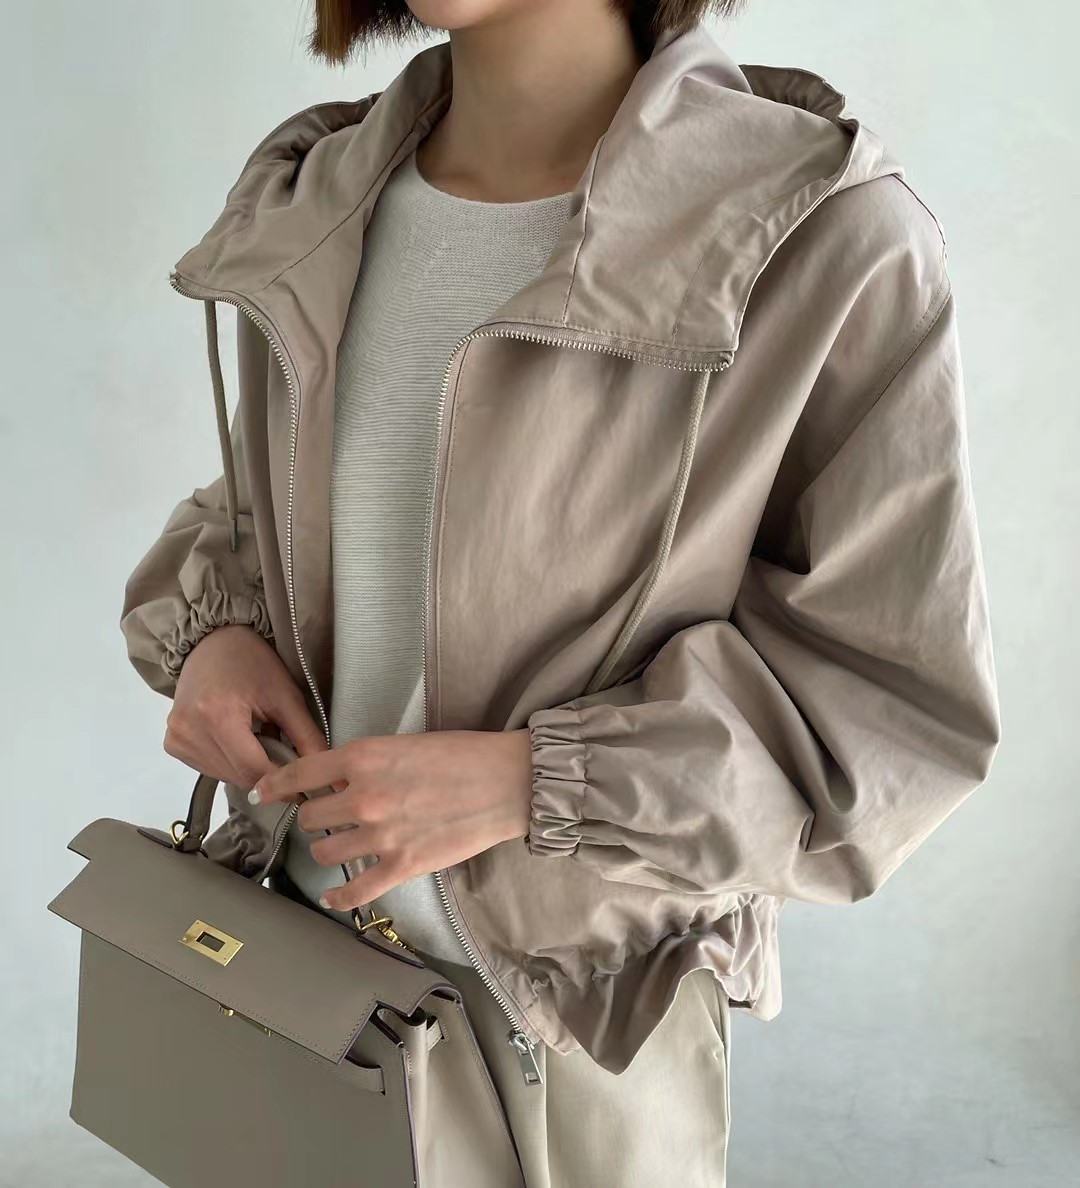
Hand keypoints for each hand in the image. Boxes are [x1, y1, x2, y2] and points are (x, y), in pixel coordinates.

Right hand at [166, 624, 328, 787]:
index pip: (253, 770)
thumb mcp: (286, 695)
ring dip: (247, 769)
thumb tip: (326, 773)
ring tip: (259, 740)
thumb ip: (306, 737)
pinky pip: (208, 768)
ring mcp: (177, 738)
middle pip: (238, 776)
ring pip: (224, 776)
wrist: (212, 641)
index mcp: (218, 716)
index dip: (282, 780)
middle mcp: (189, 731)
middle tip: (284, 755)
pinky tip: (238, 740)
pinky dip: (229, 763)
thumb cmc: (252, 662)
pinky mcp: (171, 743)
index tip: (302, 783)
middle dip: (266, 773)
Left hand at [248, 729, 534, 910]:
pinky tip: (332, 897)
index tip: (262, 793)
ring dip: (328, 849)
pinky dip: (339, 897)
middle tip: (326, 817)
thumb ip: (365, 763)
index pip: (299, 775)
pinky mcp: (403, 866)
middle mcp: (363, 798)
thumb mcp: (403, 744)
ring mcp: (381, 835)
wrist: (505, 781)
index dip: (274, 785)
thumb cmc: (462, 755)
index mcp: (362, 759)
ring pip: (326, 852)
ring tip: (342, 844)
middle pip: (310, 818)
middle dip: (314, 818)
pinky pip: (356, 891)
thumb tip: (336, 781)